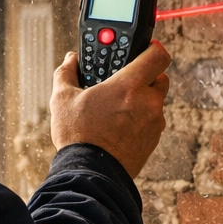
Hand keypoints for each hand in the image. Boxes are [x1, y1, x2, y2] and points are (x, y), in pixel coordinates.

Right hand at [50, 40, 170, 177]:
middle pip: (160, 77)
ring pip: (155, 101)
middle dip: (145, 75)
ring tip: (116, 107)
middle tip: (124, 80)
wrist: (90, 174)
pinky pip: (151, 121)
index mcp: (129, 85)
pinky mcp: (153, 141)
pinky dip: (140, 119)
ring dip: (141, 99)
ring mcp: (154, 123)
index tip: (141, 50)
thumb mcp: (62, 99)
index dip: (151, 48)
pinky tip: (119, 125)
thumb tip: (70, 60)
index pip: (158, 55)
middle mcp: (148, 102)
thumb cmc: (78, 136)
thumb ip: (67, 73)